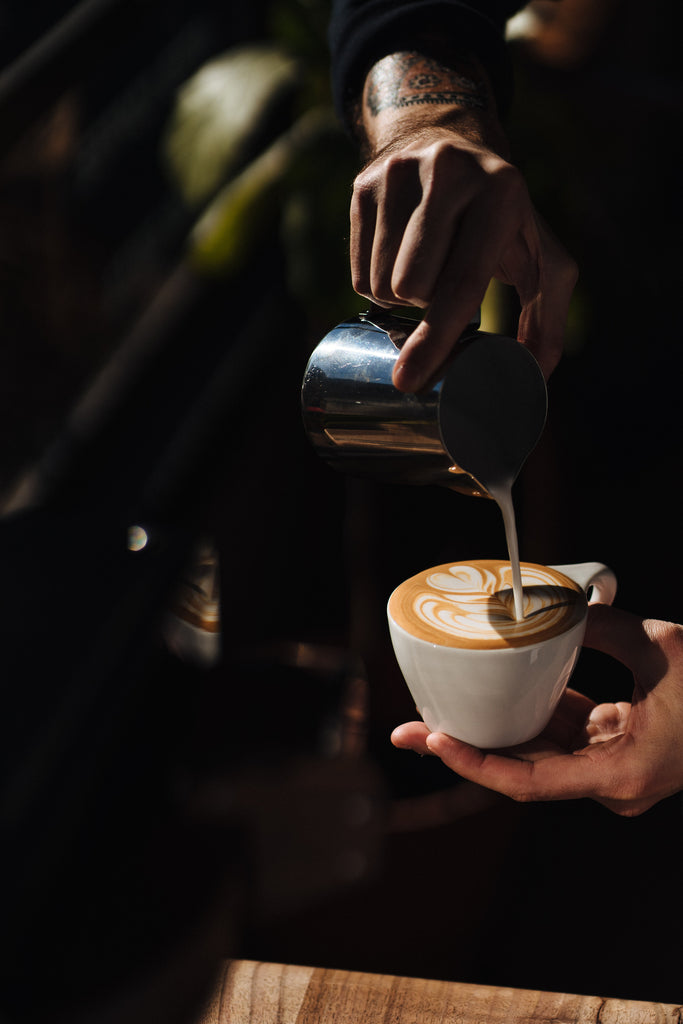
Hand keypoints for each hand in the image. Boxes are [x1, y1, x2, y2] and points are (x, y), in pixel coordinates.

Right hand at [350, 53, 576, 390]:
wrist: (449, 138)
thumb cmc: (502, 216)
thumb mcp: (540, 255)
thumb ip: (547, 319)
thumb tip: (533, 379)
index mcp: (500, 192)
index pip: (460, 283)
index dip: (434, 339)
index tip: (408, 380)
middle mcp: (447, 172)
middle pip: (411, 288)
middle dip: (425, 307)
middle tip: (445, 284)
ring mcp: (398, 173)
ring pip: (380, 284)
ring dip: (400, 298)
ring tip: (426, 268)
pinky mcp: (364, 183)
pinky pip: (358, 272)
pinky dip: (377, 282)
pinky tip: (400, 257)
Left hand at [391, 604, 682, 815]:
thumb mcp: (661, 648)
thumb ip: (602, 627)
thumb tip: (556, 607)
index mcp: (619, 774)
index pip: (529, 780)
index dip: (475, 762)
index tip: (432, 739)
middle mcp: (609, 782)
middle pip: (522, 767)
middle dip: (465, 746)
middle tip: (408, 725)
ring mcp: (611, 767)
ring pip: (538, 750)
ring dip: (490, 729)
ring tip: (435, 708)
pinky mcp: (616, 747)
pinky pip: (562, 732)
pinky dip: (530, 712)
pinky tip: (493, 691)